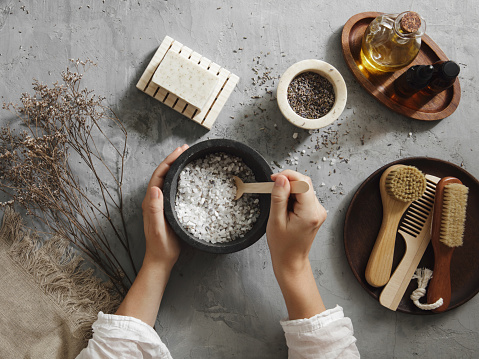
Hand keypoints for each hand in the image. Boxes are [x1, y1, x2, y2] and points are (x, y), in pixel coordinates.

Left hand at [141, 144, 188, 269]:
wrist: (160, 261)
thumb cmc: (161, 247)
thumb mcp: (158, 229)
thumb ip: (154, 210)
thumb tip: (155, 188)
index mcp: (150, 202)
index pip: (159, 175)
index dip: (169, 161)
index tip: (180, 151)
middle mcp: (153, 200)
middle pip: (163, 174)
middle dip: (173, 159)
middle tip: (186, 149)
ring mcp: (159, 204)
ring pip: (167, 180)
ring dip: (176, 167)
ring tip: (187, 158)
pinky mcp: (166, 209)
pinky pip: (172, 188)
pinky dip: (179, 178)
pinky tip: (188, 178)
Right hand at [266, 170, 326, 273]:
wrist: (290, 259)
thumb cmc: (282, 245)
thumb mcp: (275, 220)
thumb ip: (279, 197)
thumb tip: (282, 178)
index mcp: (309, 213)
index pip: (303, 182)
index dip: (287, 176)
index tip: (273, 179)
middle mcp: (318, 210)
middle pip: (304, 183)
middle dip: (288, 184)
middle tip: (273, 192)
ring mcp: (318, 210)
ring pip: (304, 188)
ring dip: (290, 191)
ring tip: (281, 207)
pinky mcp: (315, 211)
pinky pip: (304, 196)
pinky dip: (293, 197)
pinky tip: (286, 209)